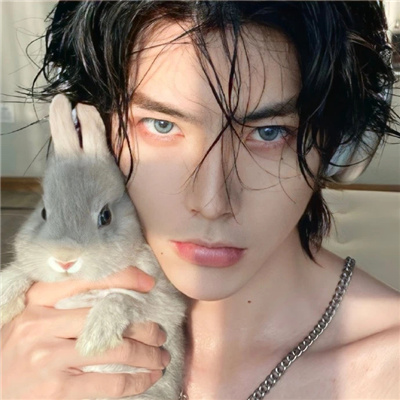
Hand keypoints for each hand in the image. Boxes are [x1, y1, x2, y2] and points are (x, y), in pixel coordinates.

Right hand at [1, 267, 169, 398]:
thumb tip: (112, 297)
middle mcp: (41, 324)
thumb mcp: (30, 317)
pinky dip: (135, 381)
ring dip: (147, 355)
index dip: (124, 277)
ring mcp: (48, 357)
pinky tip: (146, 379)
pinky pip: (108, 384)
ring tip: (160, 357)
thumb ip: (62, 305)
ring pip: (115, 351)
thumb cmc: (13, 349)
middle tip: (160, 333)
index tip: (148, 283)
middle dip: (144, 327)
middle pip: (109, 318)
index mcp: (36, 300)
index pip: (88, 278)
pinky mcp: (54, 390)